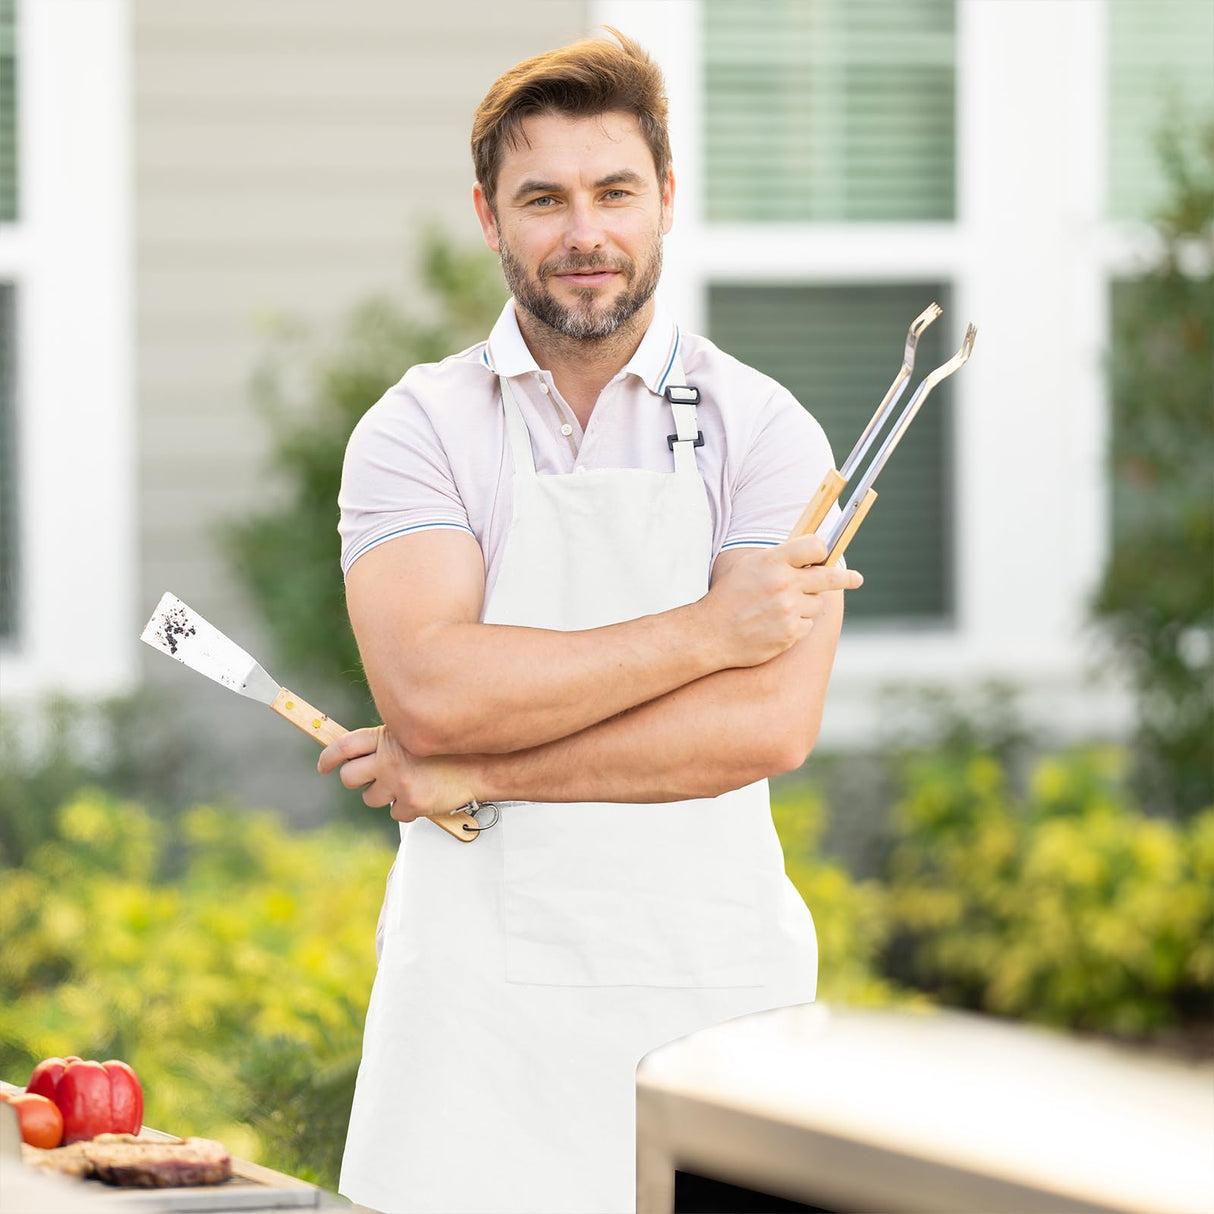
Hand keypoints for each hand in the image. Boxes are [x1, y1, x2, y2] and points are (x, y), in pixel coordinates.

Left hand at [317, 726, 477, 821]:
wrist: (481, 766)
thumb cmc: (448, 749)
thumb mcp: (415, 734)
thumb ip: (388, 742)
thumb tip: (355, 756)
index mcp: (388, 737)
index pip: (344, 746)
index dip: (329, 757)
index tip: (324, 765)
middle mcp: (389, 759)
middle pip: (349, 777)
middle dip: (357, 780)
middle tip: (372, 779)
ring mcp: (399, 782)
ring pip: (370, 798)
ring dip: (383, 795)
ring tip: (406, 784)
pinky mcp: (412, 803)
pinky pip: (394, 813)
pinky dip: (405, 808)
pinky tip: (422, 795)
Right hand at [703, 534, 862, 667]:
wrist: (711, 633)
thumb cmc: (730, 597)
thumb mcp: (749, 567)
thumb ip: (779, 558)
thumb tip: (811, 552)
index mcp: (772, 561)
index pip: (815, 546)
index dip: (823, 550)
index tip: (828, 554)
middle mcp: (783, 583)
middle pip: (830, 577)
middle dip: (847, 578)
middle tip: (857, 579)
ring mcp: (788, 609)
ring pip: (817, 604)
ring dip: (806, 605)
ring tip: (780, 609)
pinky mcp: (790, 632)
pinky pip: (807, 625)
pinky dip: (797, 625)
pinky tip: (776, 625)